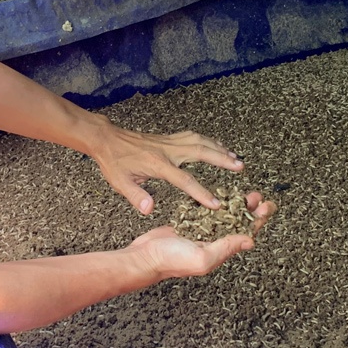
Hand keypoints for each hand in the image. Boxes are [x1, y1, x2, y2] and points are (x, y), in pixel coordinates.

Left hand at [89, 122, 243, 213]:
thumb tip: (149, 210)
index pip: (184, 180)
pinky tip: (217, 146)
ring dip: (219, 148)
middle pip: (200, 152)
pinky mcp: (168, 138)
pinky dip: (208, 141)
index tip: (216, 204)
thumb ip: (136, 196)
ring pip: (199, 141)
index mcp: (157, 164)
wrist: (107, 139)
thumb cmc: (113, 162)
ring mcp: (169, 142)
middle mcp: (167, 150)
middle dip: (221, 160)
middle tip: (240, 167)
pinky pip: (193, 137)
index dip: (201, 193)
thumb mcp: (120, 182)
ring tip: (235, 158)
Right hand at [128, 192, 276, 278]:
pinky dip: (215, 204)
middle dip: (250, 209)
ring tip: (245, 194)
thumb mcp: (203, 256)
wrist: (144, 256)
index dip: (258, 219)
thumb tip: (250, 240)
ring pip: (224, 216)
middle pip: (238, 223)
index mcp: (220, 250)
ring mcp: (201, 232)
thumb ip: (226, 247)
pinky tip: (220, 196)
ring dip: (235, 205)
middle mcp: (213, 242)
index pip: (246, 233)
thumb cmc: (171, 261)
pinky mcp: (188, 224)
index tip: (268, 206)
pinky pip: (206, 212)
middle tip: (258, 195)